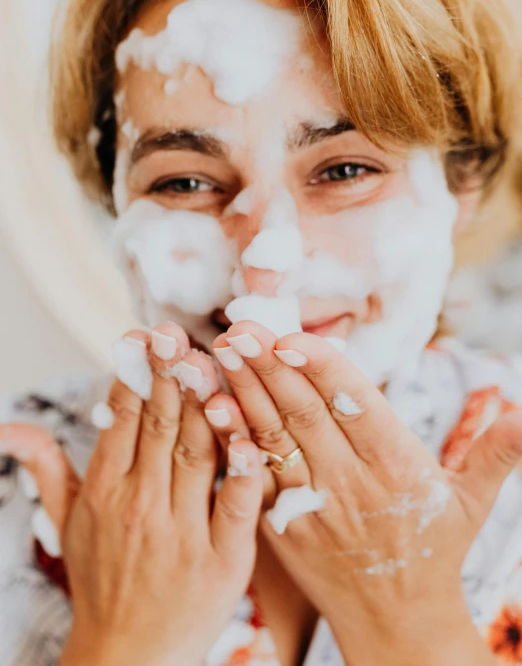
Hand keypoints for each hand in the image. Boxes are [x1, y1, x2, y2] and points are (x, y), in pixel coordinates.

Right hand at [0, 323, 263, 665]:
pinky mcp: (222, 561)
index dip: (136, 373)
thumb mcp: (66, 524)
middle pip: (161, 426)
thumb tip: (9, 428)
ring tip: (215, 360)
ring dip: (207, 404)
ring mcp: (182, 533)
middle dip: (171, 373)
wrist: (128, 657)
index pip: (123, 418)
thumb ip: (46, 469)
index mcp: (105, 491)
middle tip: (180, 333)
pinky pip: (235, 504)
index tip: (147, 336)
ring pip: (198, 453)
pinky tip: (249, 433)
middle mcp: (140, 506)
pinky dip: (243, 468)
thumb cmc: (102, 580)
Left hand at [205, 321, 521, 664]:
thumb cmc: (434, 549)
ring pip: (273, 441)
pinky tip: (211, 409)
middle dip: (269, 368)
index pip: (354, 406)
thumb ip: (497, 453)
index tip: (290, 337)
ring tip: (221, 353)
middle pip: (304, 416)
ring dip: (244, 394)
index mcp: (396, 468)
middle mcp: (350, 484)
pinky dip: (231, 442)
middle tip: (240, 329)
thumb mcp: (472, 501)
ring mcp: (311, 507)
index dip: (320, 369)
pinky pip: (251, 478)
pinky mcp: (281, 527)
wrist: (396, 623)